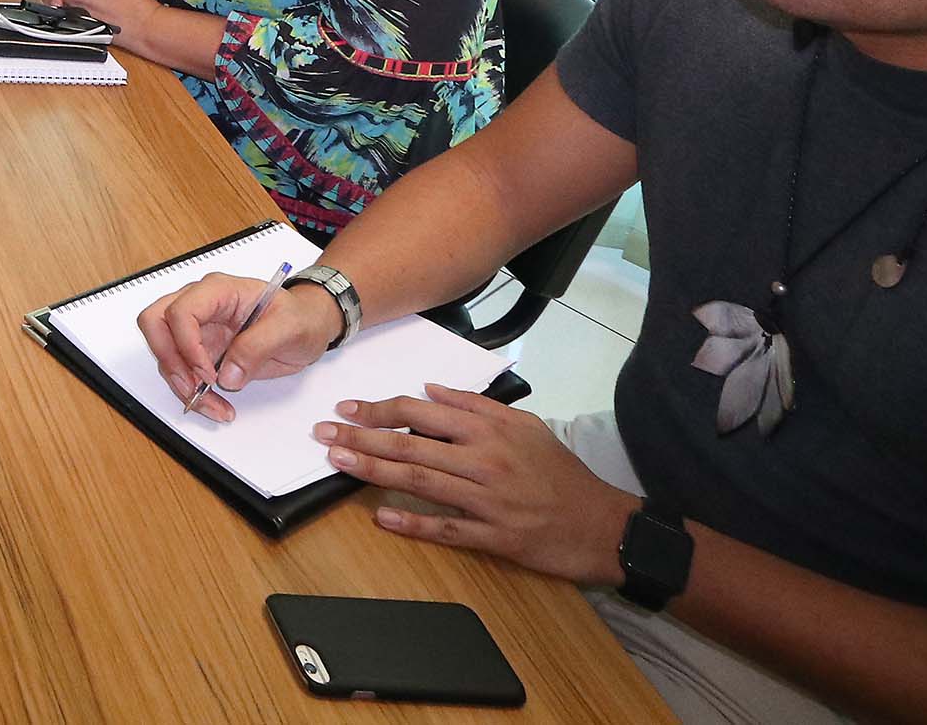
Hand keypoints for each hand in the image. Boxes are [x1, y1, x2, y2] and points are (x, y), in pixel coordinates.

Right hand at [137, 275, 340, 421]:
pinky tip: (216, 405)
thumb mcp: (289, 328)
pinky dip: (192, 393)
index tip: (208, 373)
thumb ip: (258, 346)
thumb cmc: (300, 317)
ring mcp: (198, 329)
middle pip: (155, 324)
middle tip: (193, 387)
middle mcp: (201, 306)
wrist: (309, 326)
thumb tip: (228, 374)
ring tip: (214, 406)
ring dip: (182, 384)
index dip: (187, 344)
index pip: (181, 310)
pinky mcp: (201, 351)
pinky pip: (182, 371)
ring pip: (165, 354)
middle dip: (169, 360)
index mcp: (220, 291)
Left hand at [315, 387, 633, 586]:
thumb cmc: (560, 473)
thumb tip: (431, 389)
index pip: (423, 414)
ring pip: (421, 483)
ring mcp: (488, 502)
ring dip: (375, 472)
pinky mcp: (494, 537)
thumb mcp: (525, 426)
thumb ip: (476, 406)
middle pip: (412, 446)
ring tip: (339, 463)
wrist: (602, 524)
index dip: (380, 410)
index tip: (347, 409)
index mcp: (490, 431)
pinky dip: (412, 523)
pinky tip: (381, 517)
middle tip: (325, 434)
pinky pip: (446, 529)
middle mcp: (485, 462)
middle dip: (362, 438)